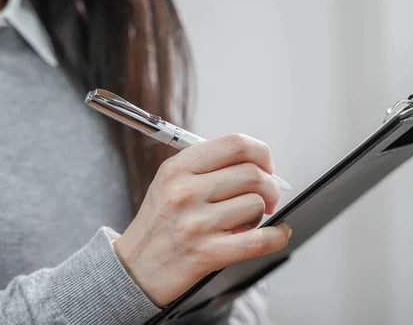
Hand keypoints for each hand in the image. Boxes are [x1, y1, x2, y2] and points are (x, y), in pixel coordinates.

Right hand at [113, 134, 291, 306]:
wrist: (135, 268)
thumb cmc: (158, 224)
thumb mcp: (169, 182)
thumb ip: (207, 167)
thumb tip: (257, 163)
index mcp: (177, 168)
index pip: (235, 144)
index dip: (261, 152)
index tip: (266, 165)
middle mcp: (185, 192)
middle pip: (252, 174)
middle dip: (270, 185)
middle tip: (267, 197)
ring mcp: (196, 223)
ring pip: (255, 204)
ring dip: (261, 214)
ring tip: (246, 221)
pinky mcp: (207, 253)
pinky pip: (258, 240)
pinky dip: (276, 236)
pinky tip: (278, 234)